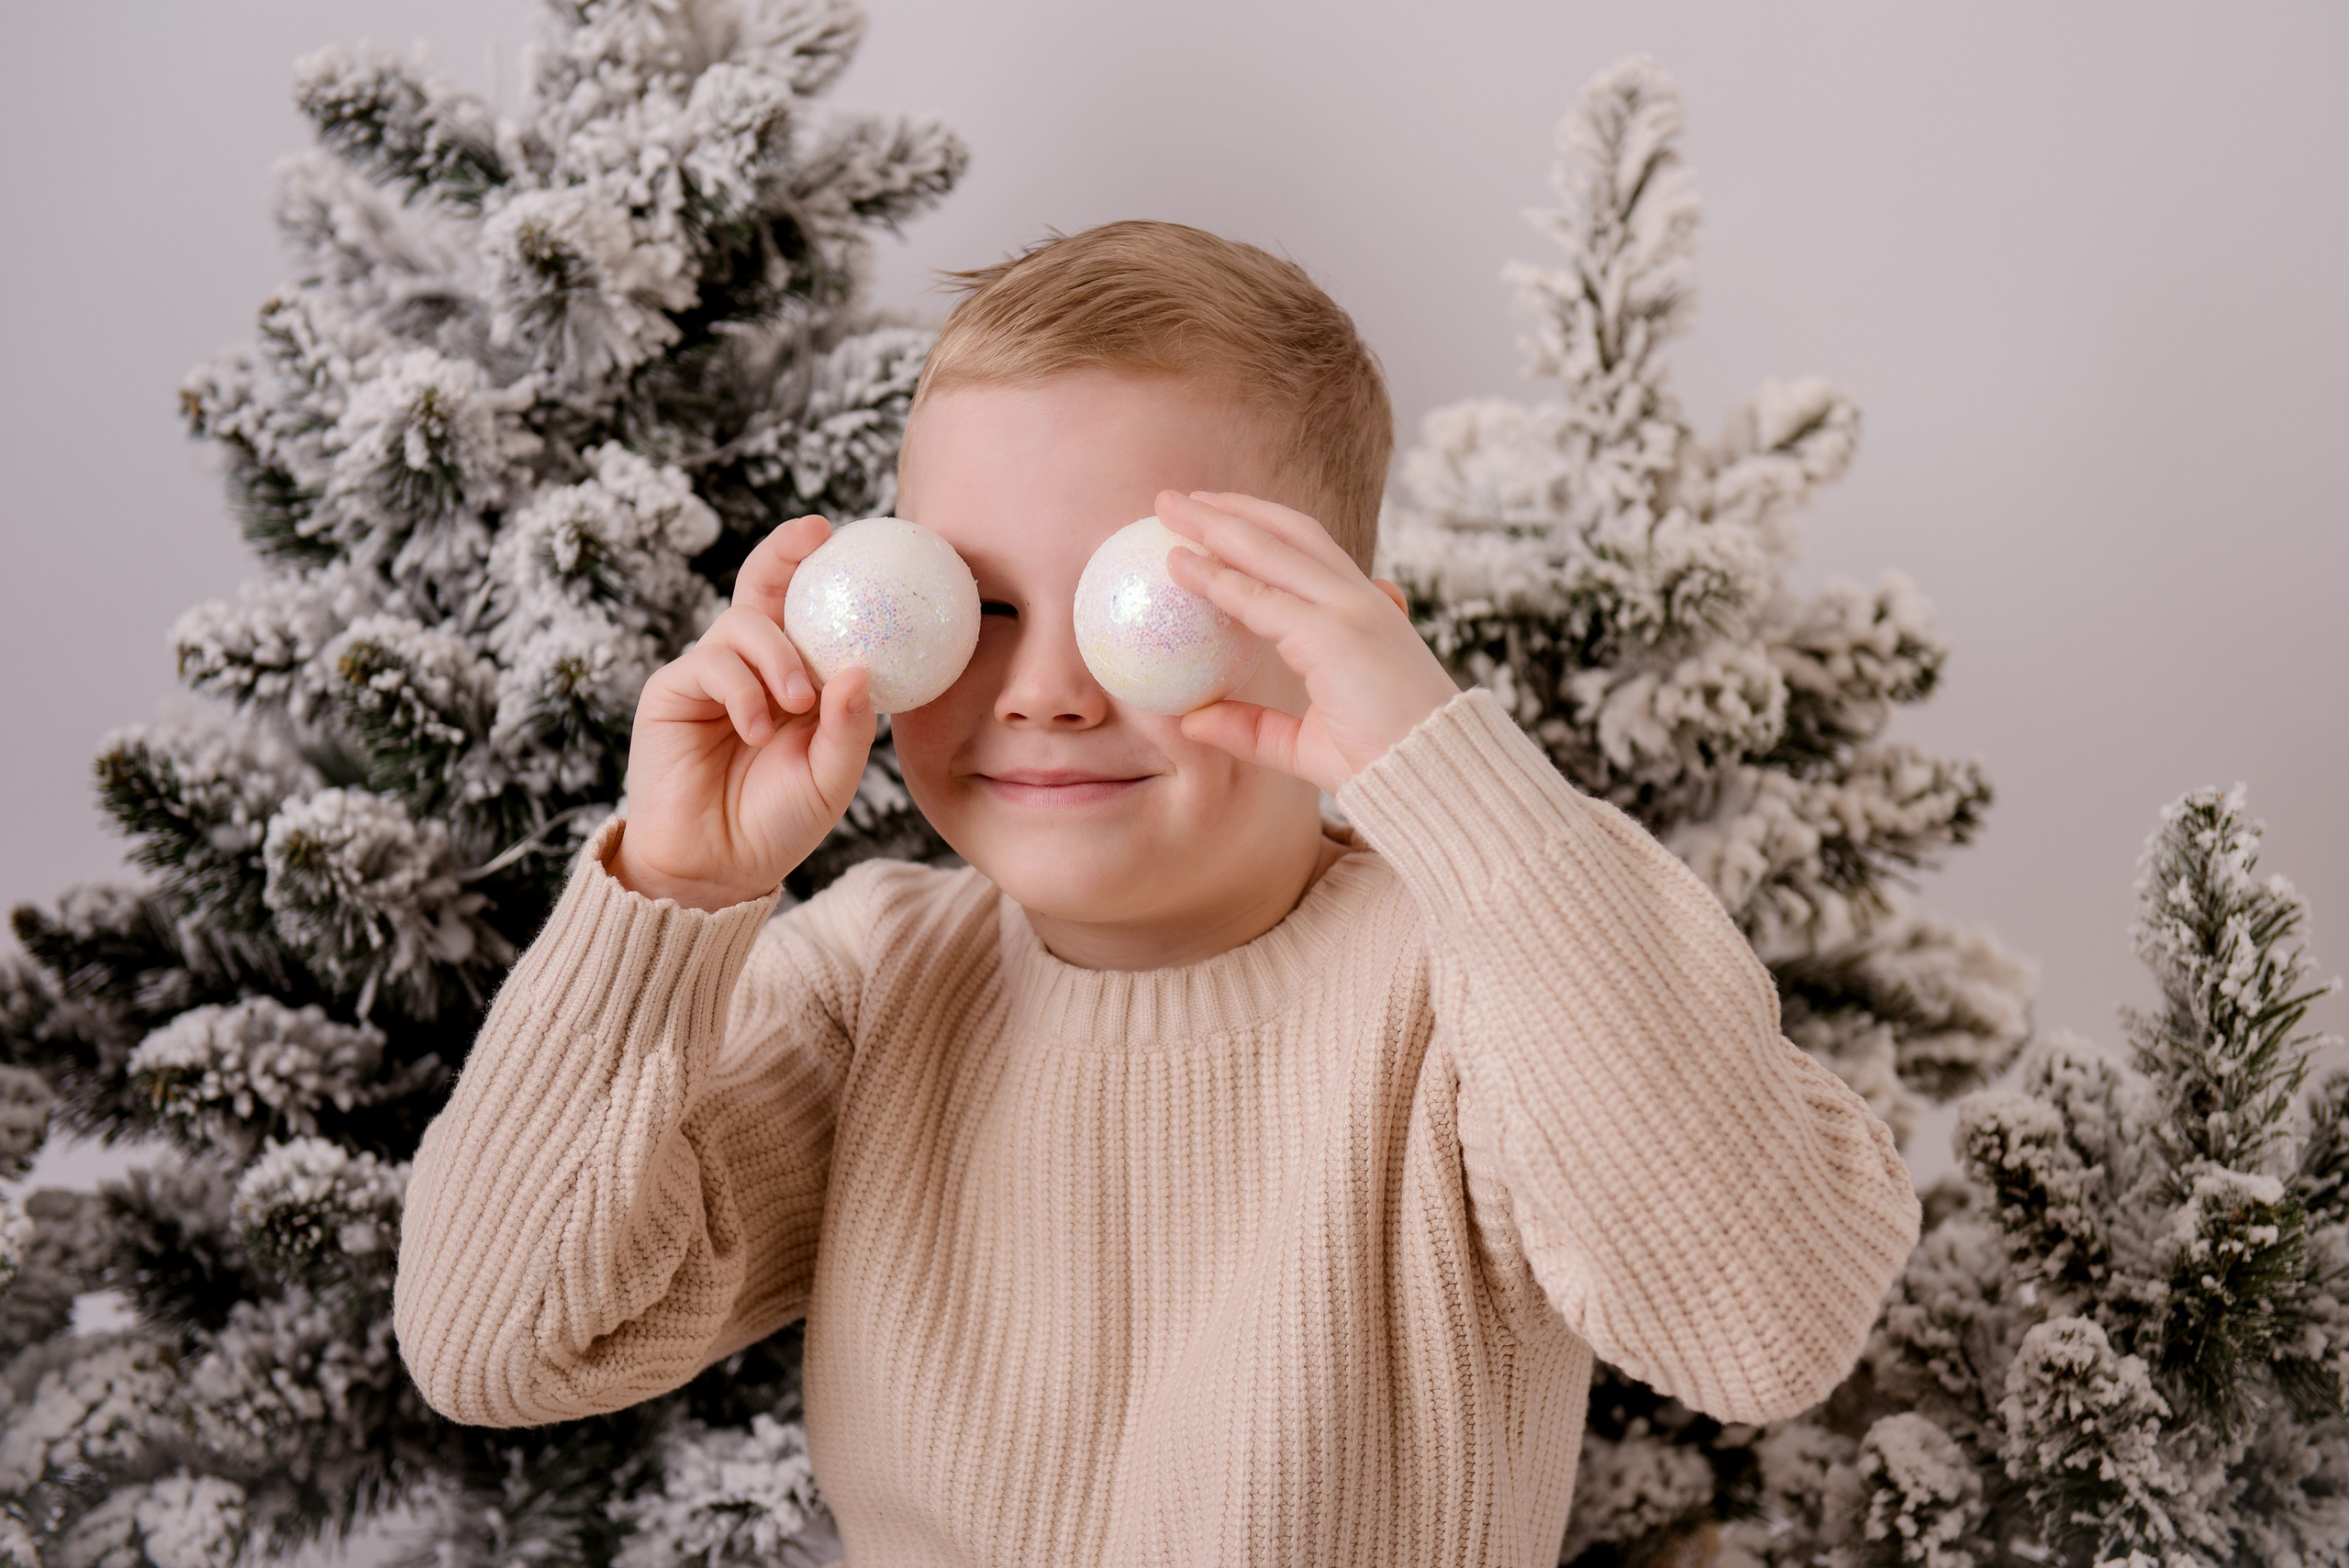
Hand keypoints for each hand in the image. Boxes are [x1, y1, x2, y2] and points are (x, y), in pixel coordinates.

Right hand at [610, 515, 876, 911]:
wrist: (718, 866)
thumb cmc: (779, 820)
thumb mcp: (831, 776)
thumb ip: (849, 726)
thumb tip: (859, 669)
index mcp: (798, 676)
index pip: (811, 609)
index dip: (824, 570)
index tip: (854, 537)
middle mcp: (755, 665)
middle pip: (763, 585)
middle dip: (784, 552)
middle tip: (813, 535)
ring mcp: (712, 674)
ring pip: (742, 622)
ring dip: (778, 656)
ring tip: (796, 704)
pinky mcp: (674, 690)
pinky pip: (710, 663)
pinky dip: (741, 691)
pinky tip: (755, 729)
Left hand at [1157, 489, 1459, 793]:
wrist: (1433, 780)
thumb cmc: (1381, 765)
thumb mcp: (1303, 746)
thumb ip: (1251, 728)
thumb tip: (1192, 720)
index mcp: (1362, 613)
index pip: (1306, 551)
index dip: (1257, 528)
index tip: (1211, 517)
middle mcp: (1360, 600)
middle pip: (1288, 532)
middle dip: (1230, 508)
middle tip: (1174, 498)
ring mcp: (1352, 610)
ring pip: (1274, 549)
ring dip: (1217, 524)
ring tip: (1168, 508)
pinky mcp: (1338, 633)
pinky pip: (1263, 599)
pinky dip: (1219, 579)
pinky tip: (1180, 567)